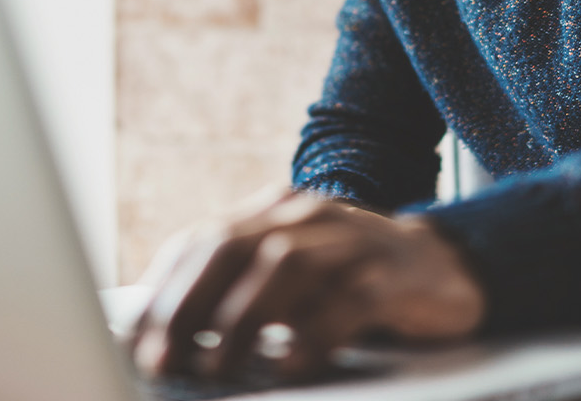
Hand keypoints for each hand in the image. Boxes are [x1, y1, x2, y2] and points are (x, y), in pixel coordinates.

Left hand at [131, 187, 485, 380]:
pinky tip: (290, 366)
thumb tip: (163, 339)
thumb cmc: (351, 282)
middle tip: (162, 359)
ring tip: (215, 370)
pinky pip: (349, 302)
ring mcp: (355, 241)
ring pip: (286, 266)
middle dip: (189, 305)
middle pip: (233, 245)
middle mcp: (310, 216)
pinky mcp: (394, 277)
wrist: (447, 266)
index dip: (163, 291)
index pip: (203, 241)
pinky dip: (313, 336)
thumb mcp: (291, 274)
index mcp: (276, 210)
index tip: (133, 342)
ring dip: (241, 321)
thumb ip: (238, 287)